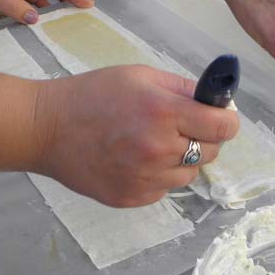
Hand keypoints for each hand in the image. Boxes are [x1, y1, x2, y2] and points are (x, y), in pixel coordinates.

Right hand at [32, 65, 239, 207]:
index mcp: (164, 112)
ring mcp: (146, 179)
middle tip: (181, 126)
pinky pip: (165, 189)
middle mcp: (160, 149)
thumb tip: (219, 101)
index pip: (224, 127)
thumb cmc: (93, 94)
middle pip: (213, 152)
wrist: (46, 129)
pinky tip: (135, 159)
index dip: (227, 120)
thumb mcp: (141, 76)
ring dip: (182, 160)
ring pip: (190, 174)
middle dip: (205, 138)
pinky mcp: (133, 198)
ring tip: (152, 143)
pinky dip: (159, 176)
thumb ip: (183, 88)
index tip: (220, 117)